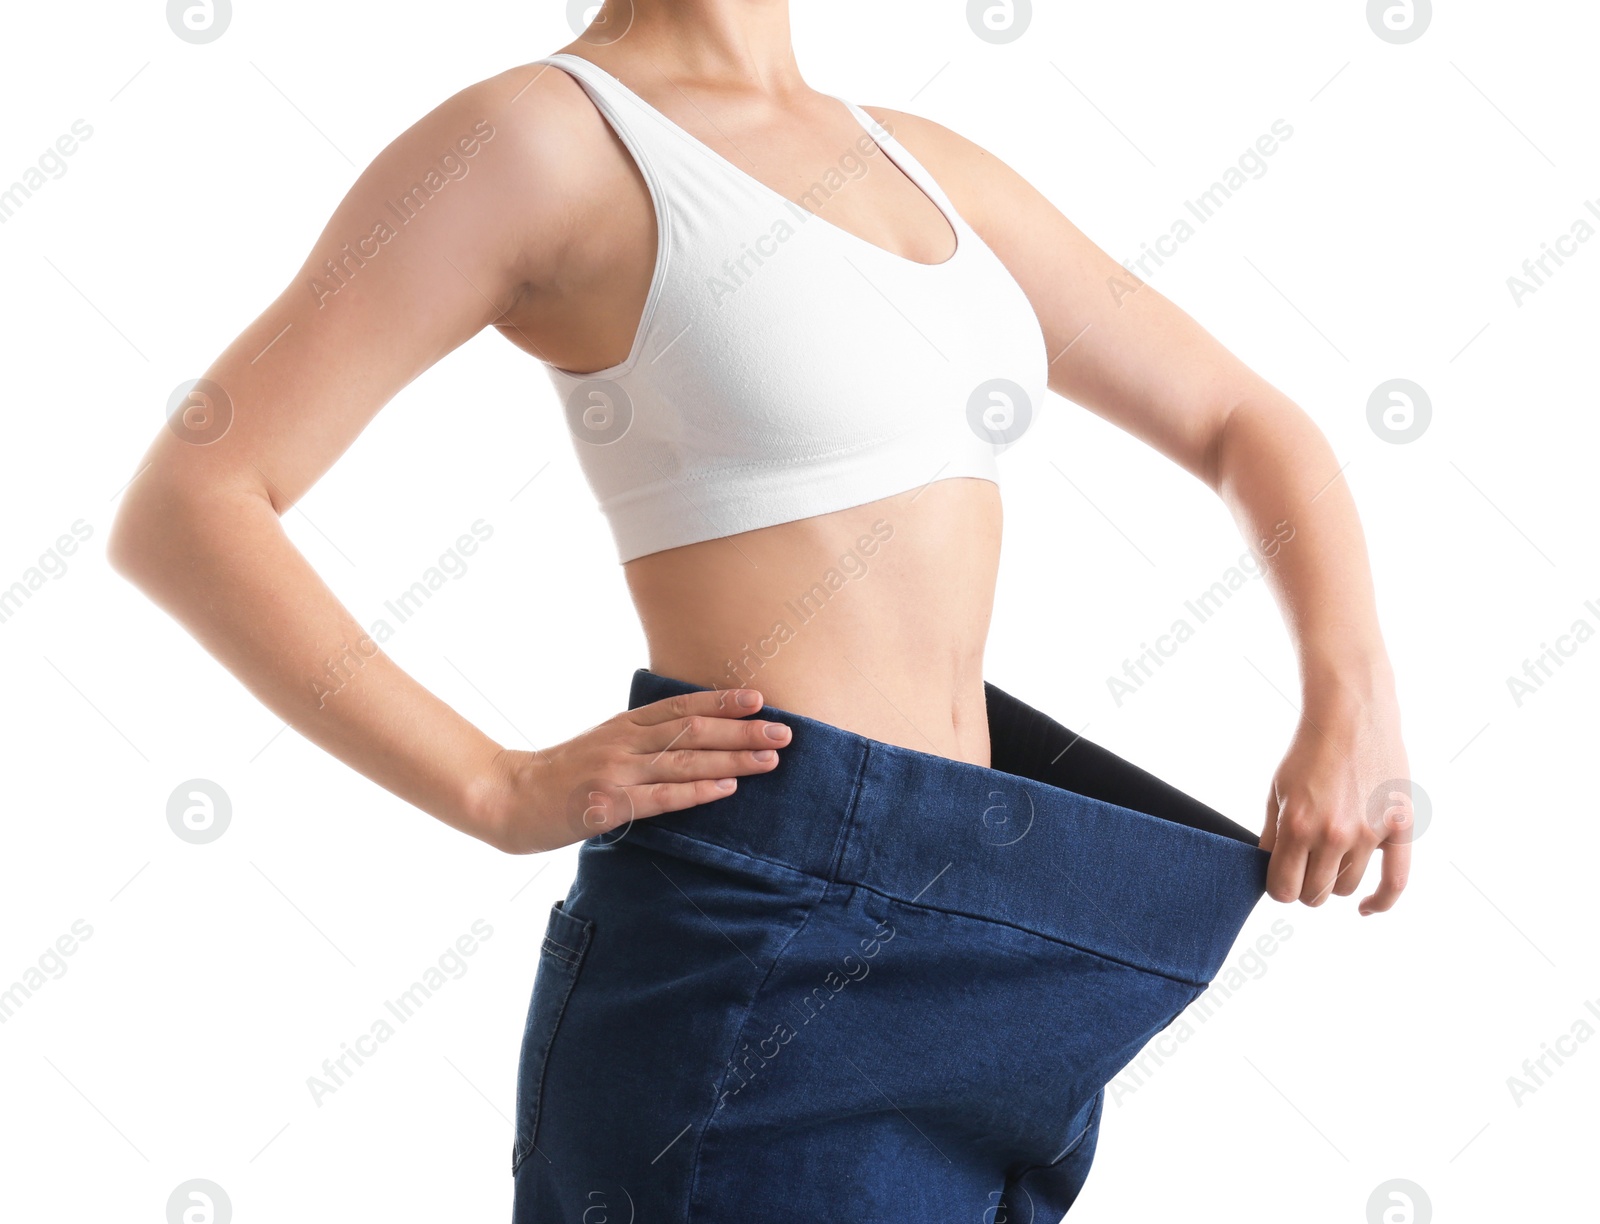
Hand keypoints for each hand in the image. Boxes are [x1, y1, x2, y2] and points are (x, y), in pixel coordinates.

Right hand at [474, 686, 789, 853]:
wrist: (509, 798)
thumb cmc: (564, 775)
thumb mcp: (604, 744)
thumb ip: (642, 739)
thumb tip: (695, 739)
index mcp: (625, 724)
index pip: (682, 706)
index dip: (723, 702)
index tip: (760, 699)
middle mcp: (624, 742)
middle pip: (693, 731)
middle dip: (743, 731)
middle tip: (785, 732)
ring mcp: (616, 772)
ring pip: (685, 761)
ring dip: (733, 760)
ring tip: (770, 759)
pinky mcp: (608, 805)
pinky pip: (661, 798)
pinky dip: (697, 792)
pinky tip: (727, 790)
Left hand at [1259, 688, 1412, 914]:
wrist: (1351, 716)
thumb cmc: (1309, 752)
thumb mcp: (1276, 791)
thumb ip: (1271, 835)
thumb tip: (1268, 871)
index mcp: (1298, 826)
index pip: (1283, 889)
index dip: (1279, 888)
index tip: (1280, 878)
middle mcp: (1335, 835)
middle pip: (1315, 894)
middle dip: (1303, 886)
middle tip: (1303, 866)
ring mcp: (1369, 834)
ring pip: (1346, 888)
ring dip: (1333, 880)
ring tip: (1329, 856)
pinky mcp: (1399, 828)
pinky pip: (1395, 883)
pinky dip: (1379, 902)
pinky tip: (1365, 908)